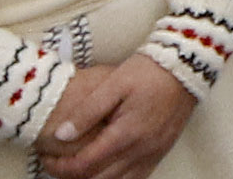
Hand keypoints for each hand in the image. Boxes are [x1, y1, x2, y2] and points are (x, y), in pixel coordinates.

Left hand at [39, 55, 199, 178]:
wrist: (187, 65)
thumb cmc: (149, 71)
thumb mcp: (114, 83)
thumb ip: (87, 111)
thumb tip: (60, 135)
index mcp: (127, 134)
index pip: (85, 165)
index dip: (59, 167)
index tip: (46, 157)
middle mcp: (141, 150)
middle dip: (71, 176)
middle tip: (55, 164)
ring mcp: (153, 153)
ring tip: (76, 169)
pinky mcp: (161, 152)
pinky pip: (135, 178)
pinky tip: (104, 170)